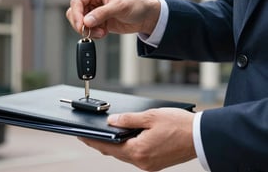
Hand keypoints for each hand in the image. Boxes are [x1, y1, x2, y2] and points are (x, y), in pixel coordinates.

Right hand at [66, 0, 160, 38]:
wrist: (145, 16)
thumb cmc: (136, 4)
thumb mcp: (119, 7)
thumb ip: (102, 13)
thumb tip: (87, 21)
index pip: (77, 1)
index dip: (77, 15)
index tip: (82, 26)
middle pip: (75, 13)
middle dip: (82, 25)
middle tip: (91, 32)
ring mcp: (93, 11)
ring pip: (80, 23)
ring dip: (88, 30)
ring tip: (102, 32)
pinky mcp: (97, 21)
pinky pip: (87, 29)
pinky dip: (93, 34)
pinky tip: (104, 32)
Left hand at [79, 108, 196, 170]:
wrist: (202, 137)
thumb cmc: (179, 125)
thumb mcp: (150, 117)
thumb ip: (128, 120)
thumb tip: (111, 121)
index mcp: (138, 151)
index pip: (107, 146)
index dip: (92, 140)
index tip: (81, 135)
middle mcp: (142, 162)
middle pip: (114, 152)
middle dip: (101, 143)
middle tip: (89, 134)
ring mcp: (149, 165)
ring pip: (124, 155)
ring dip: (114, 146)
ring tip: (104, 135)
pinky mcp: (155, 164)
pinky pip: (135, 156)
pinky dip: (126, 148)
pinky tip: (124, 139)